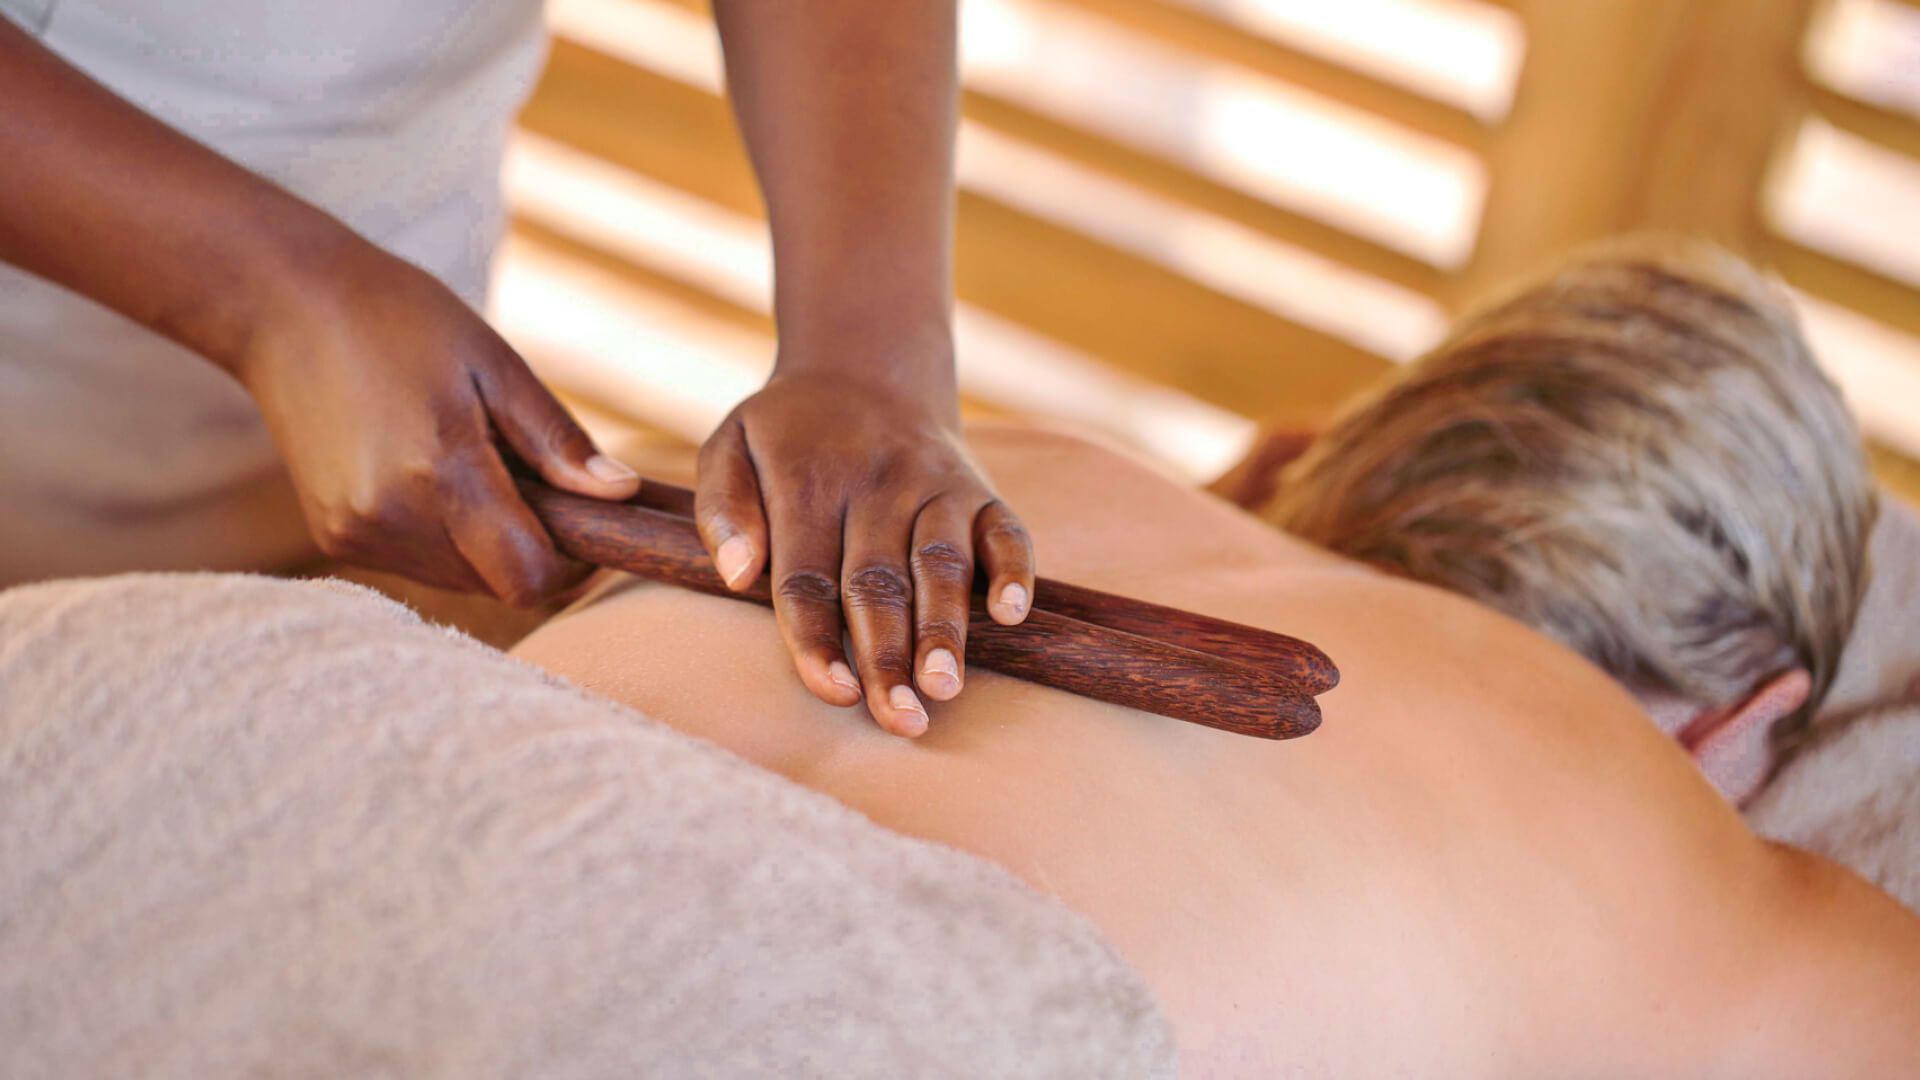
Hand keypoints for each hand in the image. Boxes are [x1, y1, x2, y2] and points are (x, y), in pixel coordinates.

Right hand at [238, 240, 639, 603]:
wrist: (283, 305)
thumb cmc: (399, 319)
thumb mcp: (494, 364)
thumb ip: (556, 440)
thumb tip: (620, 494)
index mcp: (439, 474)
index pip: (528, 578)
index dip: (571, 564)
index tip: (585, 521)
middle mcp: (391, 520)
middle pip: (499, 584)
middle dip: (533, 547)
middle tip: (531, 477)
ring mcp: (356, 534)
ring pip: (461, 581)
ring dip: (489, 545)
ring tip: (477, 466)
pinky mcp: (335, 537)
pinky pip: (419, 565)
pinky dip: (447, 538)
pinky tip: (433, 475)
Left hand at [695, 364, 1033, 736]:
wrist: (867, 367)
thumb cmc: (788, 432)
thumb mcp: (730, 447)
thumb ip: (721, 509)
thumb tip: (736, 578)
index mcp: (809, 482)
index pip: (808, 576)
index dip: (819, 639)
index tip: (835, 693)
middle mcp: (878, 483)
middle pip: (879, 583)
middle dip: (889, 656)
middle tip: (900, 720)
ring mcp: (936, 484)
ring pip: (941, 565)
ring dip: (946, 629)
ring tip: (945, 688)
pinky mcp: (981, 488)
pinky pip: (1006, 531)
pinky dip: (1014, 570)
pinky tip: (1010, 615)